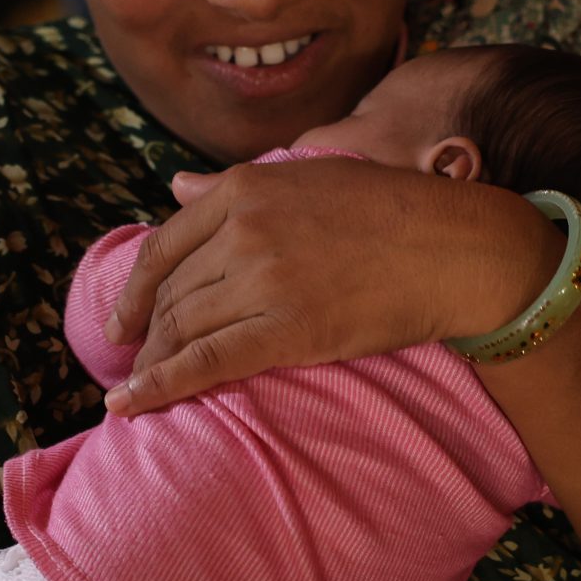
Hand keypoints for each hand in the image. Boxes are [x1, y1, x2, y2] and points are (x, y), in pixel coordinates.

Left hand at [102, 157, 556, 413]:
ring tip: (134, 388)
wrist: (456, 249)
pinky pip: (206, 362)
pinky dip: (159, 386)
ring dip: (150, 363)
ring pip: (183, 327)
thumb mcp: (308, 175)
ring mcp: (263, 280)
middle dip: (146, 330)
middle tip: (134, 360)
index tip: (123, 318)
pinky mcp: (286, 330)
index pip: (166, 243)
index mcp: (247, 188)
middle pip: (173, 290)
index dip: (136, 288)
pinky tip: (130, 405)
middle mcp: (245, 230)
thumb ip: (235, 184)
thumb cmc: (395, 209)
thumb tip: (175, 185)